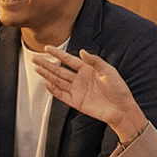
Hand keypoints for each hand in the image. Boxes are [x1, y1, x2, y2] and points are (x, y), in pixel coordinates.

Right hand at [30, 48, 146, 141]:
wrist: (122, 109)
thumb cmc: (119, 89)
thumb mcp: (109, 71)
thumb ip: (95, 61)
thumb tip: (82, 51)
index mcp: (87, 69)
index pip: (68, 60)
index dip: (57, 54)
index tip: (47, 47)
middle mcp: (79, 79)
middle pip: (59, 70)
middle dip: (47, 64)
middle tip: (35, 58)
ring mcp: (77, 90)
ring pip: (58, 81)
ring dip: (47, 75)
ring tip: (36, 68)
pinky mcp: (76, 102)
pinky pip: (61, 94)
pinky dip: (53, 89)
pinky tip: (45, 83)